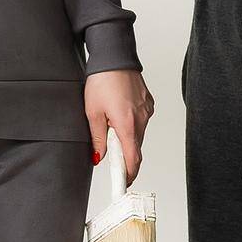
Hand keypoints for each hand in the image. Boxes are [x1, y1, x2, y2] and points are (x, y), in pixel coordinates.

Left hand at [84, 68, 154, 185]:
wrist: (114, 56)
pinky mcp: (148, 103)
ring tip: (110, 123)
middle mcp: (141, 118)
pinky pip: (141, 121)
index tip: (124, 184)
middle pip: (135, 147)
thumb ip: (98, 138)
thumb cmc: (102, 80)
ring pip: (138, 134)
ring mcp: (147, 110)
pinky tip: (119, 112)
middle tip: (109, 153)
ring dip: (126, 137)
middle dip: (123, 154)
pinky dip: (131, 124)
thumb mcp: (92, 112)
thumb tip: (99, 156)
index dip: (129, 174)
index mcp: (126, 123)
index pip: (132, 158)